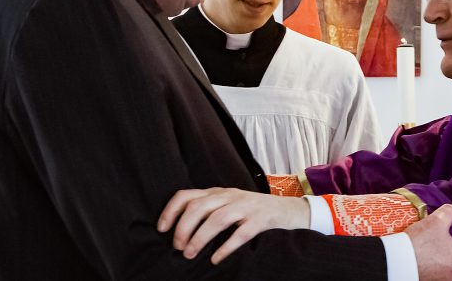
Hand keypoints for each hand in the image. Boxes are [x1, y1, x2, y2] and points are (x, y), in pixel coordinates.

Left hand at [157, 187, 309, 262]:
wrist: (289, 210)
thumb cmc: (253, 211)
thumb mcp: (229, 203)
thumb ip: (210, 209)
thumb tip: (180, 229)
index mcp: (219, 192)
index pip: (187, 195)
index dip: (171, 211)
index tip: (162, 229)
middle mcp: (230, 196)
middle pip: (199, 207)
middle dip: (183, 228)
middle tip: (179, 247)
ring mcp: (247, 206)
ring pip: (217, 219)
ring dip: (200, 238)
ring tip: (191, 254)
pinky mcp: (261, 219)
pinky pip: (240, 233)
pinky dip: (225, 247)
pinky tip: (216, 259)